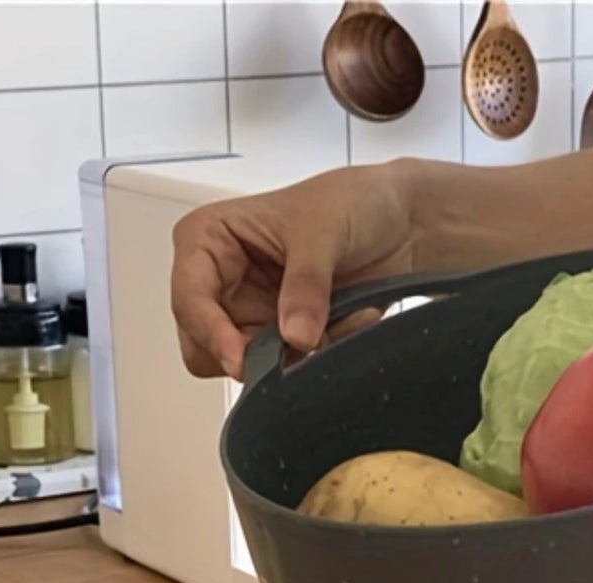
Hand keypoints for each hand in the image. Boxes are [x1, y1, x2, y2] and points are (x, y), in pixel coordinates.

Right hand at [170, 162, 416, 380]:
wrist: (404, 223)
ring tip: (333, 324)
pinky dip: (317, 357)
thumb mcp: (323, 233)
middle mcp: (222, 281)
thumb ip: (305, 287)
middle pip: (204, 346)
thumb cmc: (352, 202)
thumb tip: (294, 337)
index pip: (188, 298)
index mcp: (210, 239)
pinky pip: (287, 369)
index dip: (210, 334)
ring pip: (246, 366)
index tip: (241, 360)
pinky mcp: (284, 336)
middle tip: (291, 349)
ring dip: (292, 357)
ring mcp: (252, 312)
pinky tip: (347, 324)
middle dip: (248, 355)